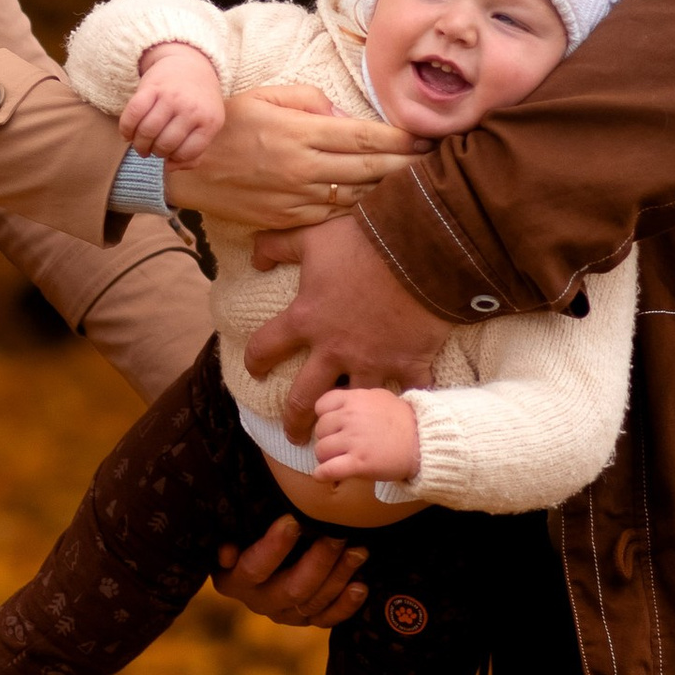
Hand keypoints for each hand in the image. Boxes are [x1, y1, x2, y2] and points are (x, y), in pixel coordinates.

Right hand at [119, 42, 228, 167]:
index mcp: (210, 121)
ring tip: (139, 144)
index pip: (186, 153)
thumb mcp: (208, 124)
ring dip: (139, 144)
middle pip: (164, 144)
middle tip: (151, 150)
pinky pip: (133, 114)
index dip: (173, 158)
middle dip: (154, 152)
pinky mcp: (151, 87)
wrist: (191, 63)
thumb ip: (195, 151)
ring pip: (147, 132)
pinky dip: (126, 129)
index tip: (168, 155)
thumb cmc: (198, 101)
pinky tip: (127, 134)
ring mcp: (171, 97)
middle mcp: (192, 109)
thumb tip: (170, 167)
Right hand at [182, 85, 420, 230]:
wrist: (184, 168)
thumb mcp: (265, 96)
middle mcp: (303, 167)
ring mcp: (297, 197)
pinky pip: (335, 215)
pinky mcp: (288, 219)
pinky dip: (360, 210)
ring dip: (390, 191)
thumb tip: (347, 117)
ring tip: (418, 185)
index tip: (426, 137)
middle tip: (436, 163)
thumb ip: (311, 100)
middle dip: (408, 166)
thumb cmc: (226, 125)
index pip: (366, 137)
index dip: (401, 139)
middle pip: (372, 169)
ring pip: (358, 196)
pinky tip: (379, 206)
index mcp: (300, 131)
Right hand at [210, 515, 369, 627]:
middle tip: (339, 536)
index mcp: (232, 580)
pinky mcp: (304, 620)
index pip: (254, 568)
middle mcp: (257, 602)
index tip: (293, 521)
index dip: (273, 547)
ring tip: (359, 551)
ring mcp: (283, 614)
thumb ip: (230, 534)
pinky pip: (326, 619)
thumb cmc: (244, 531)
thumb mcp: (232, 529)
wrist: (257, 557)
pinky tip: (361, 587)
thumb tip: (227, 552)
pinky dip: (346, 605)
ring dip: (338, 577)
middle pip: (291, 589)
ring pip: (313, 602)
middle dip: (318, 561)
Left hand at [244, 212, 452, 438]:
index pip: (266, 347)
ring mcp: (372, 361)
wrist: (419, 250)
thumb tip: (255, 257)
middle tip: (295, 434)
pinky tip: (408, 418)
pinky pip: (411, 393)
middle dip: (295, 419)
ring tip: (345, 437)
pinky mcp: (408, 363)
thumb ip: (278, 245)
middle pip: (303, 397)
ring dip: (346, 422)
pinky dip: (411, 405)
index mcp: (307, 319)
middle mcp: (334, 350)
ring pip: (352, 405)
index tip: (255, 370)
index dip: (256, 360)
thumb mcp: (312, 237)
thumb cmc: (362, 243)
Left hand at [313, 384, 422, 488]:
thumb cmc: (405, 420)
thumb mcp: (380, 397)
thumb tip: (342, 404)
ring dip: (326, 458)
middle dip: (327, 438)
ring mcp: (354, 441)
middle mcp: (351, 417)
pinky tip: (323, 476)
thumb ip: (358, 399)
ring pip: (321, 450)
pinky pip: (328, 470)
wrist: (425, 441)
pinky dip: (322, 475)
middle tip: (339, 446)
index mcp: (355, 399)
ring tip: (336, 460)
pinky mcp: (358, 463)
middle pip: (320, 429)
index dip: (325, 417)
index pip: (322, 405)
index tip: (334, 426)